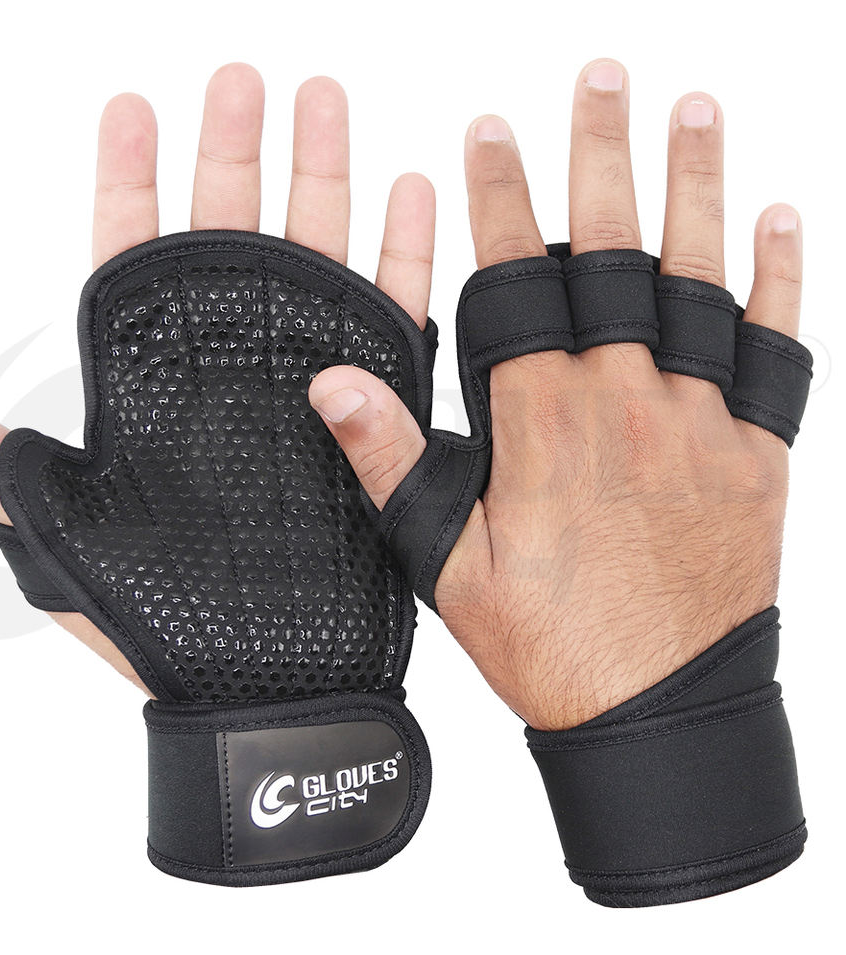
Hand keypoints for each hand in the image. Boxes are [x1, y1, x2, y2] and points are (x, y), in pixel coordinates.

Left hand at [0, 63, 434, 693]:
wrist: (268, 682)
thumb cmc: (168, 624)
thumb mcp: (73, 549)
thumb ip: (10, 479)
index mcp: (153, 387)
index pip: (133, 259)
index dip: (129, 180)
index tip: (131, 105)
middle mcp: (231, 368)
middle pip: (229, 235)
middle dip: (235, 150)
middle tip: (245, 77)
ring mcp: (304, 381)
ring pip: (313, 257)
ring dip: (322, 176)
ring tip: (326, 101)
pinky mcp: (370, 410)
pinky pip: (392, 318)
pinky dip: (402, 255)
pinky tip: (410, 190)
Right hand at [309, 58, 803, 729]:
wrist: (659, 714)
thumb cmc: (552, 645)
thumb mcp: (445, 566)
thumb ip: (392, 464)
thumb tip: (335, 380)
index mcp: (546, 423)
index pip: (518, 280)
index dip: (500, 198)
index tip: (489, 133)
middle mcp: (628, 402)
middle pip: (614, 254)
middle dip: (600, 155)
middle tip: (600, 77)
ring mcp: (702, 424)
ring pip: (700, 281)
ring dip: (694, 187)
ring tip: (689, 109)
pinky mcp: (756, 456)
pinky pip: (777, 352)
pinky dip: (782, 282)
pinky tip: (779, 221)